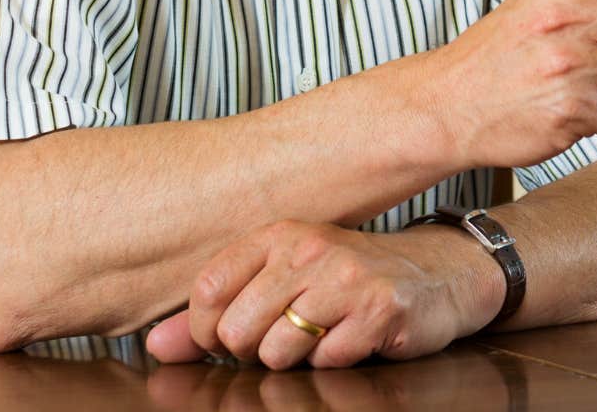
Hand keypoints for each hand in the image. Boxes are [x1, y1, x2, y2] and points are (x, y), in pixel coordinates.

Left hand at [145, 220, 500, 369]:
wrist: (441, 273)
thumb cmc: (352, 278)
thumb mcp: (283, 280)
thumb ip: (217, 311)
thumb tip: (155, 345)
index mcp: (278, 234)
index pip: (207, 290)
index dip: (206, 331)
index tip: (228, 337)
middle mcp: (309, 249)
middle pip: (238, 330)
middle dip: (256, 350)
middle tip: (289, 335)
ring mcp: (346, 278)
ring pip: (278, 352)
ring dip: (297, 360)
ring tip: (323, 336)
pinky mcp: (380, 309)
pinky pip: (328, 363)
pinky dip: (336, 363)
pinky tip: (354, 339)